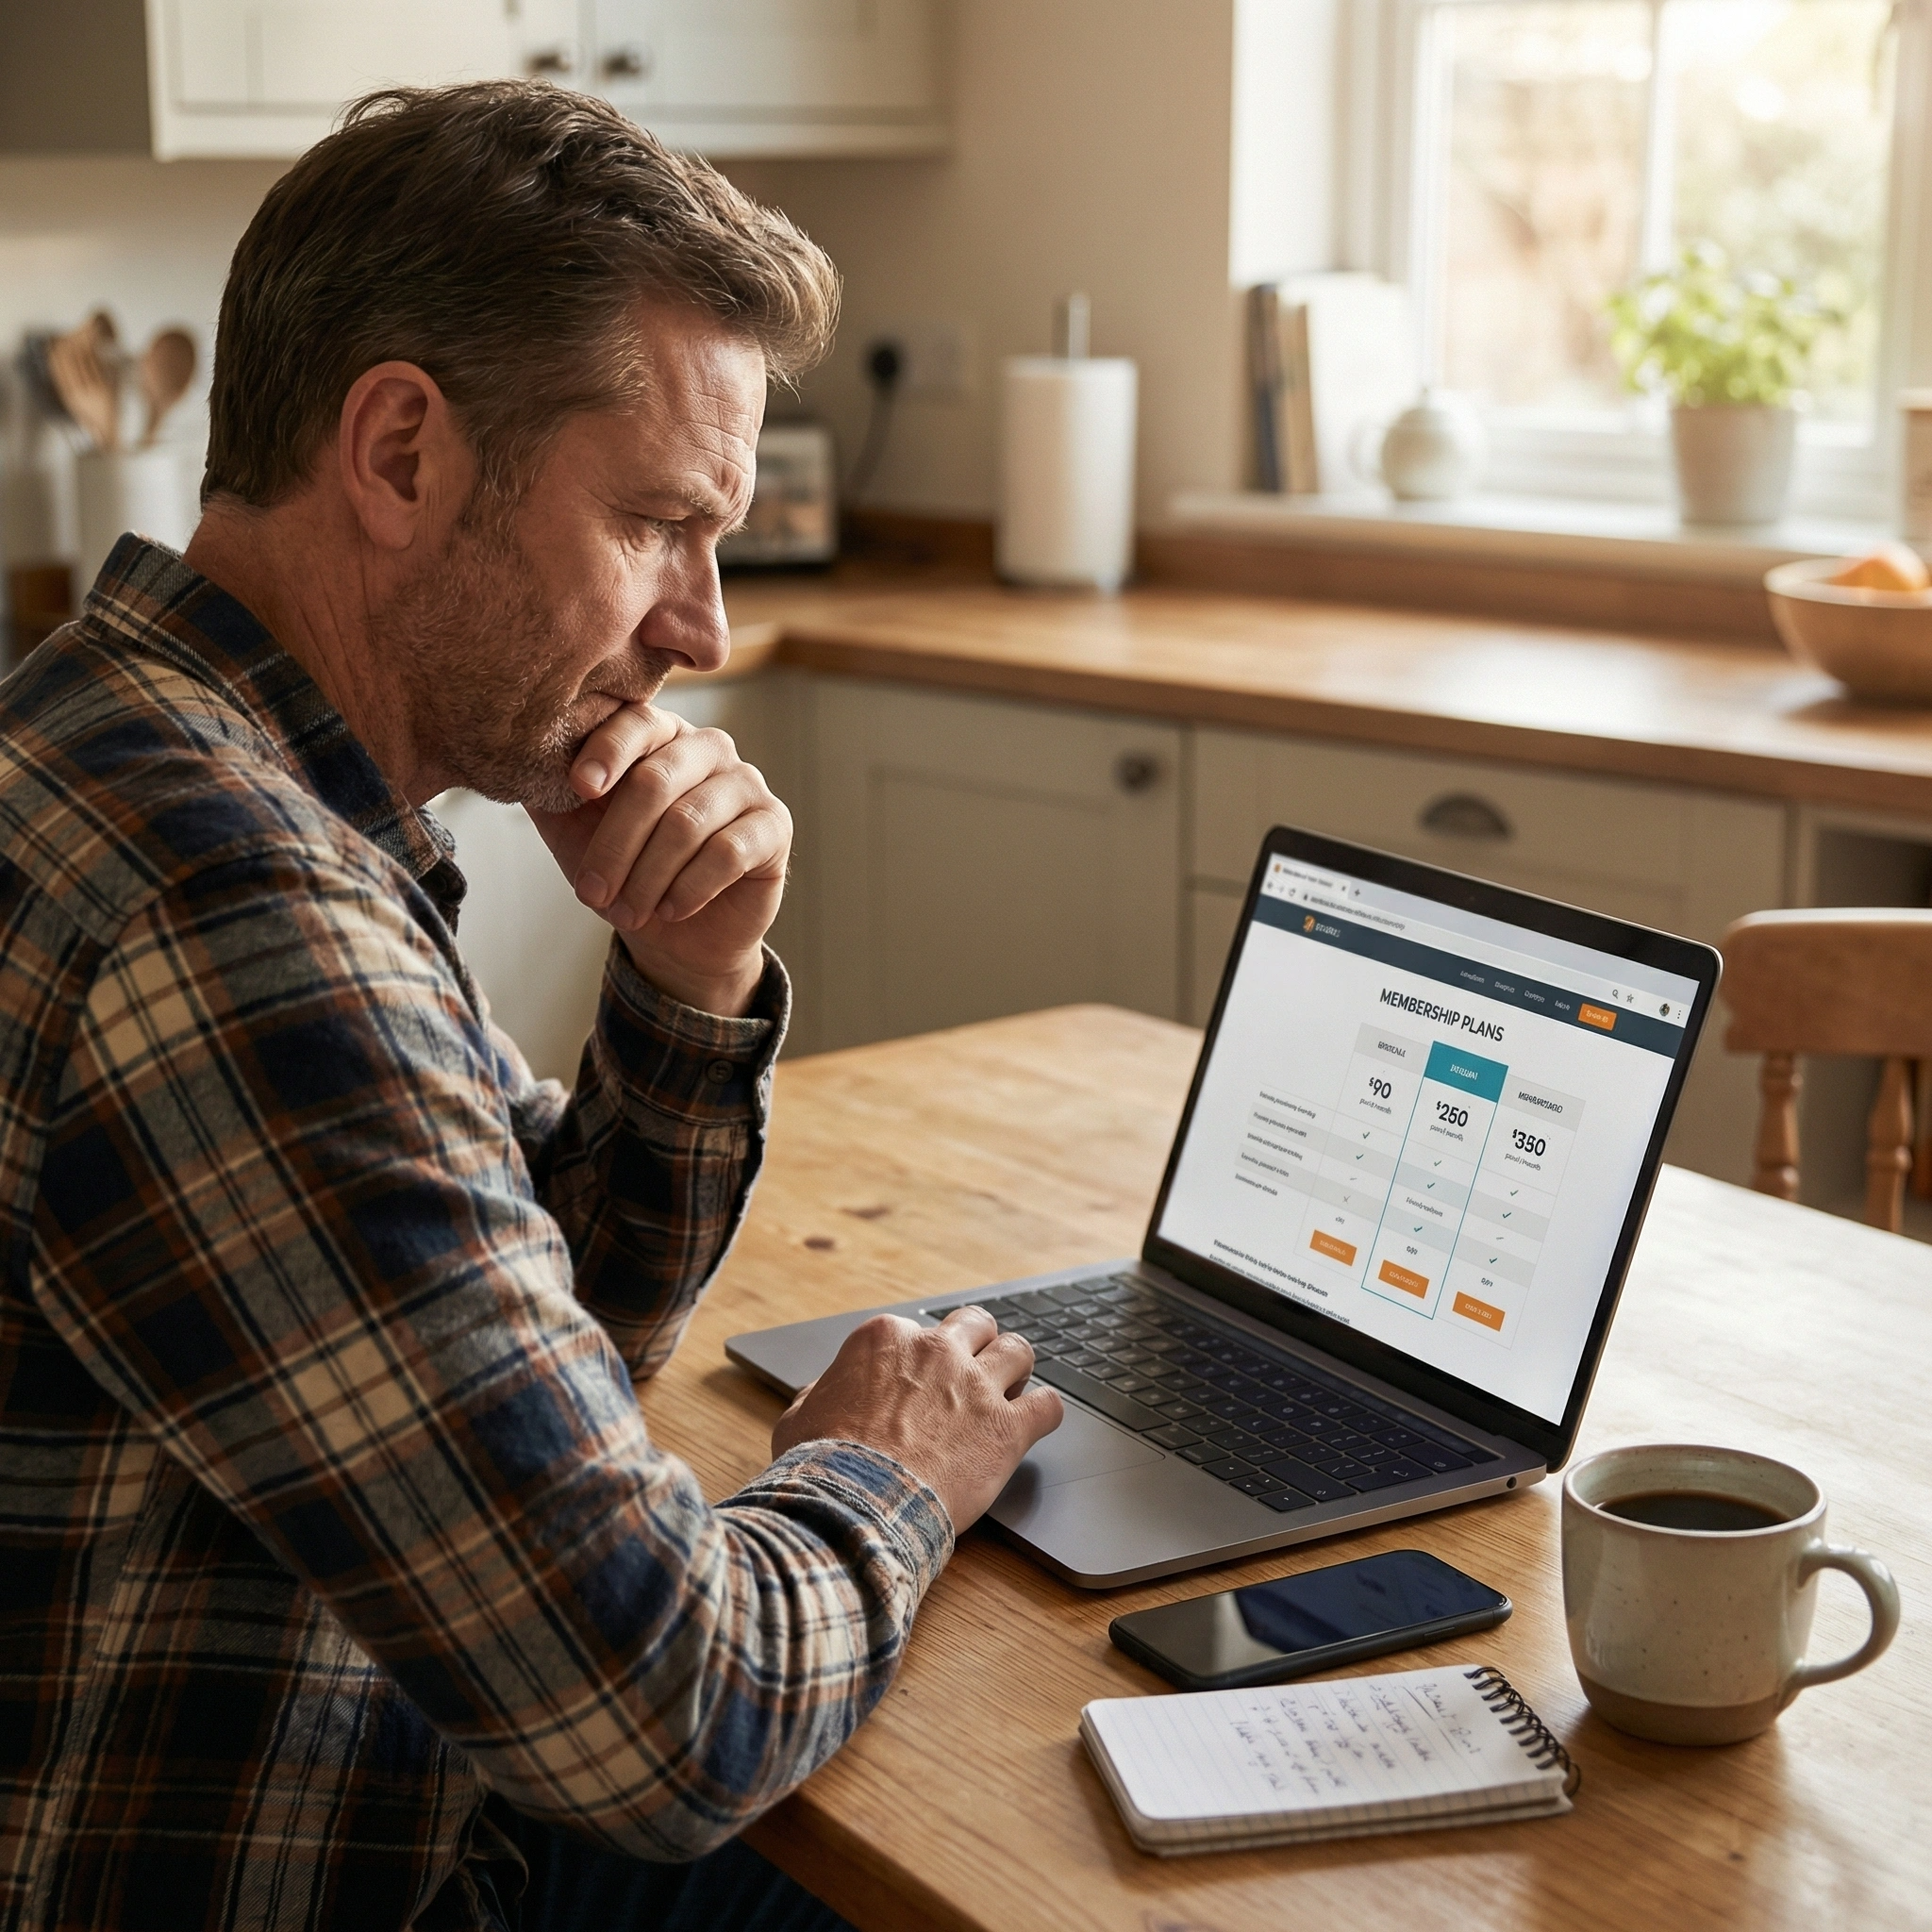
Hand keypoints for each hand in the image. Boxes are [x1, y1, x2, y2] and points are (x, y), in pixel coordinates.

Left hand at [526, 704, 790, 1016]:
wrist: (679, 934)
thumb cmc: (626, 871)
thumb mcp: (573, 830)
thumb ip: (546, 790)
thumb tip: (505, 754)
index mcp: (658, 736)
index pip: (635, 723)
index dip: (606, 751)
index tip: (578, 788)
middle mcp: (707, 748)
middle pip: (657, 781)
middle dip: (616, 844)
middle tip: (591, 893)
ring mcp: (746, 783)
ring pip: (689, 821)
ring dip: (648, 876)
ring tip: (626, 912)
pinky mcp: (773, 826)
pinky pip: (728, 851)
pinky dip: (690, 886)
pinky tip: (671, 909)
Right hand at [770, 1307, 1064, 1533]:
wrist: (854, 1506)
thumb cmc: (822, 1466)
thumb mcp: (798, 1419)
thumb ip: (816, 1396)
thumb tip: (820, 1394)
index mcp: (886, 1340)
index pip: (916, 1331)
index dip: (920, 1359)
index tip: (919, 1382)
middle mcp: (936, 1351)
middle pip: (976, 1325)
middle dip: (978, 1345)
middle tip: (975, 1372)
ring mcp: (976, 1386)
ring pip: (1019, 1350)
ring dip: (1017, 1369)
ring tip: (1012, 1390)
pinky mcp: (1006, 1428)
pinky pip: (1049, 1405)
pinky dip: (1046, 1413)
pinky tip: (1036, 1424)